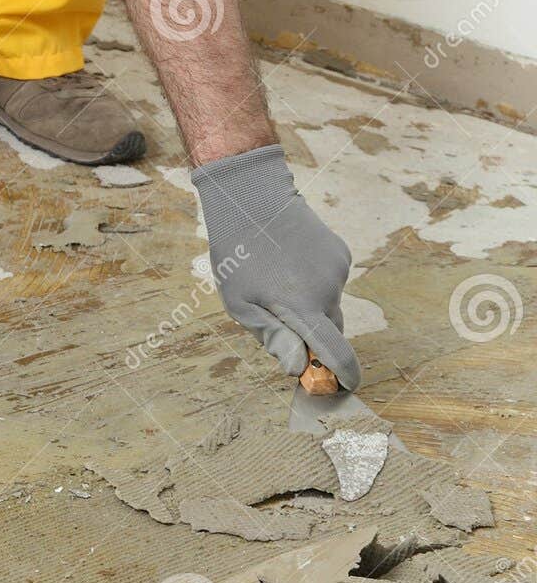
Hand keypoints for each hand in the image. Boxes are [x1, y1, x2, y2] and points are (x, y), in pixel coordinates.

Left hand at [193, 143, 360, 389]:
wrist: (251, 197)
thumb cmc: (237, 253)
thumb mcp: (239, 302)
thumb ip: (272, 337)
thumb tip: (299, 368)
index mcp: (304, 307)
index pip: (337, 353)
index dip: (344, 374)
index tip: (345, 386)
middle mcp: (328, 289)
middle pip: (331, 328)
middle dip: (313, 333)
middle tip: (279, 315)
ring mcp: (337, 268)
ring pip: (330, 301)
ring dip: (311, 301)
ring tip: (276, 276)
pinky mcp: (340, 251)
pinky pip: (331, 279)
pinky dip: (316, 279)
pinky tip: (290, 259)